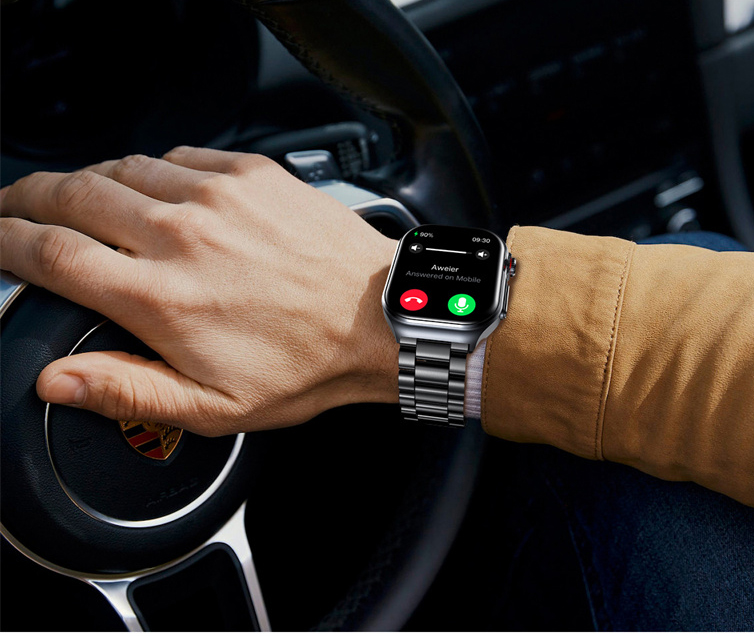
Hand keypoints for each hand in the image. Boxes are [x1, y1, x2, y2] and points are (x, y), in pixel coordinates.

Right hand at [0, 148, 398, 434]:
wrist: (380, 318)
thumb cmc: (308, 364)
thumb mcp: (214, 408)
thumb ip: (127, 390)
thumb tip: (56, 380)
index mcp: (161, 298)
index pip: (51, 254)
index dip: (7, 243)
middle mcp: (182, 235)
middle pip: (72, 196)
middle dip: (28, 199)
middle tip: (16, 208)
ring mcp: (217, 196)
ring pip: (119, 169)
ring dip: (85, 181)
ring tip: (73, 198)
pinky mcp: (251, 173)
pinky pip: (178, 156)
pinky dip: (150, 169)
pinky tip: (151, 187)